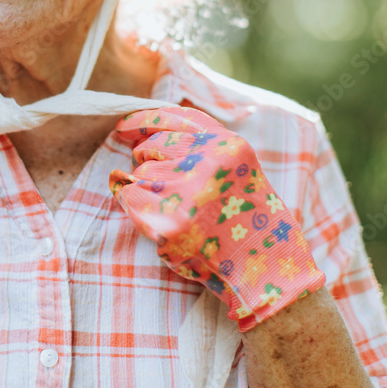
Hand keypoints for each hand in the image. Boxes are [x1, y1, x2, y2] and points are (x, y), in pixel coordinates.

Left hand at [110, 107, 324, 330]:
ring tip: (179, 213)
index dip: (143, 121)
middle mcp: (207, 162)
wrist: (264, 268)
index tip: (122, 127)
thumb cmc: (247, 217)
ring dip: (147, 192)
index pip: (175, 119)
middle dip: (151, 166)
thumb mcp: (236, 168)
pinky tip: (164, 224)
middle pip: (151, 148)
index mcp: (227, 146)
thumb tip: (137, 139)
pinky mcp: (167, 222)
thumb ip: (198, 146)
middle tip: (174, 193)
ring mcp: (185, 192)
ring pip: (139, 175)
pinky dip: (137, 211)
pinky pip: (130, 200)